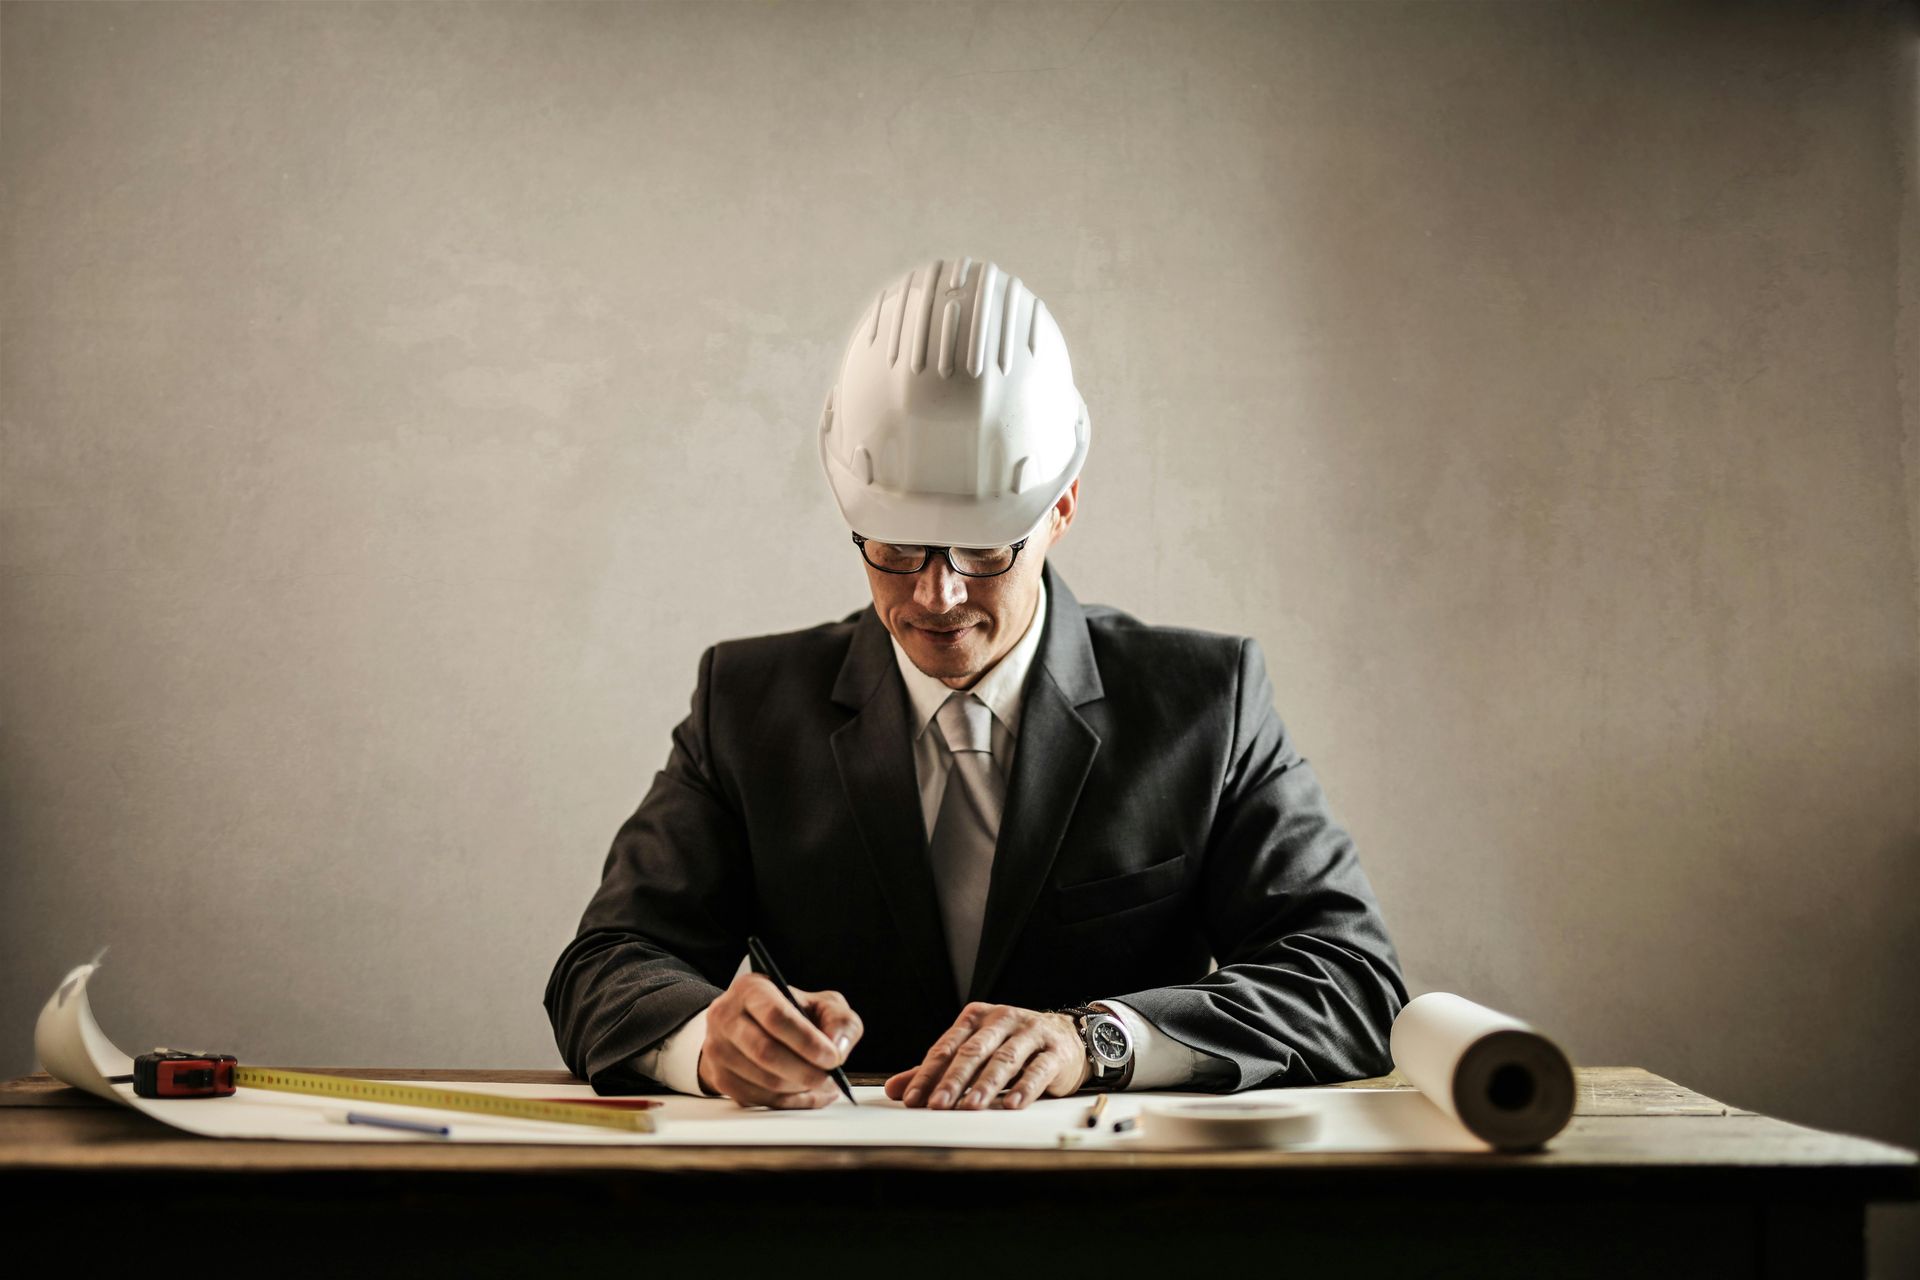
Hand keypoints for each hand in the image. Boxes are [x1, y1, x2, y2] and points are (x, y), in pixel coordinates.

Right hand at [696, 972, 861, 1108]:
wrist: (753, 1024)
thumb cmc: (793, 1013)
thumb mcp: (822, 1004)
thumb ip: (840, 1021)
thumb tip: (838, 1049)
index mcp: (751, 990)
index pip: (775, 1016)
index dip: (807, 1041)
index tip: (833, 1058)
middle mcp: (726, 1017)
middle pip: (765, 1052)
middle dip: (805, 1071)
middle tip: (830, 1078)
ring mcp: (718, 1049)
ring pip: (763, 1081)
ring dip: (799, 1088)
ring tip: (822, 1084)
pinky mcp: (721, 1079)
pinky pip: (759, 1100)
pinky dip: (790, 1102)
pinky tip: (807, 1094)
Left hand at [883, 1002, 1089, 1109]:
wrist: (1067, 1036)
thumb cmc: (1012, 1046)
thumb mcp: (974, 1052)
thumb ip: (936, 1071)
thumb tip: (896, 1089)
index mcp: (976, 1018)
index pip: (947, 1047)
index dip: (928, 1073)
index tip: (913, 1099)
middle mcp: (1002, 1019)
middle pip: (973, 1051)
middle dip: (953, 1080)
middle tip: (936, 1105)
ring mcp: (1030, 1033)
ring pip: (1004, 1059)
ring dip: (986, 1085)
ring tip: (970, 1107)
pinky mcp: (1054, 1051)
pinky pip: (1037, 1070)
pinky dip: (1024, 1088)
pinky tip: (1012, 1105)